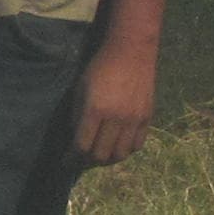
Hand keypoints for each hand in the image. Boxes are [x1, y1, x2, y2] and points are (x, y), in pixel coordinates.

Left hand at [71, 34, 158, 166]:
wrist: (131, 52)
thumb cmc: (100, 68)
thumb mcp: (80, 89)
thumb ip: (78, 115)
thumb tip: (75, 137)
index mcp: (96, 110)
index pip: (82, 145)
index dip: (72, 157)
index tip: (65, 161)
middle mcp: (116, 118)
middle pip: (101, 154)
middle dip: (87, 162)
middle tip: (80, 161)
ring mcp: (134, 119)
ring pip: (121, 154)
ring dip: (107, 160)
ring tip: (98, 157)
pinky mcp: (147, 117)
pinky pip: (137, 145)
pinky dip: (126, 151)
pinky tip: (117, 147)